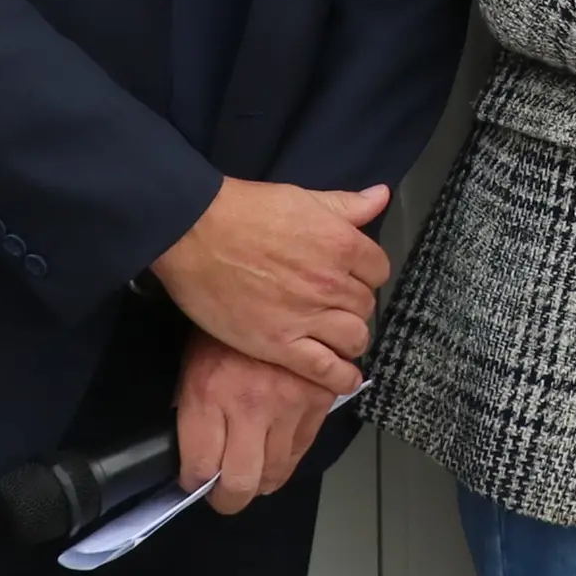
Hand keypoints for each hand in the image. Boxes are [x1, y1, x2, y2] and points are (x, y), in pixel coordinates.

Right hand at [153, 177, 391, 388]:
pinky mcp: (279, 344)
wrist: (194, 232)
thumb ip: (346, 204)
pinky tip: (345, 379)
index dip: (366, 275)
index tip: (351, 278)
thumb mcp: (301, 197)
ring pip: (354, 338)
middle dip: (354, 306)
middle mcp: (331, 283)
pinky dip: (341, 378)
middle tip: (335, 306)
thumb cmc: (243, 210)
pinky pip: (325, 369)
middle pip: (366, 305)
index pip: (378, 270)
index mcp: (341, 244)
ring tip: (337, 338)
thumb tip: (381, 196)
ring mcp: (307, 316)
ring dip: (350, 338)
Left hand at [177, 332, 346, 514]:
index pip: (199, 468)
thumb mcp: (193, 359)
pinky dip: (289, 455)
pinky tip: (276, 445)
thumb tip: (199, 449)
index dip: (193, 481)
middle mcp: (251, 406)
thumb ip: (196, 407)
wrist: (269, 274)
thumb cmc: (224, 318)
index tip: (194, 479)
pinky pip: (304, 447)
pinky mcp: (321, 398)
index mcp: (208, 393)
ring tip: (251, 470)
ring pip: (276, 473)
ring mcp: (290, 405)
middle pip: (240, 483)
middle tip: (224, 494)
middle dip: (227, 498)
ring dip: (261, 480)